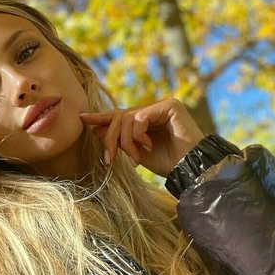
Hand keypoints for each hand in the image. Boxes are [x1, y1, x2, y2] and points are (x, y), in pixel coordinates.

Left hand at [80, 98, 204, 176]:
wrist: (191, 169)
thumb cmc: (168, 163)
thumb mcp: (136, 152)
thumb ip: (119, 139)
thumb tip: (95, 128)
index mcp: (146, 119)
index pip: (119, 115)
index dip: (101, 117)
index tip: (83, 119)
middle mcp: (153, 109)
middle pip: (119, 116)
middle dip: (110, 138)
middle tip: (108, 159)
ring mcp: (162, 105)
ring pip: (127, 118)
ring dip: (126, 142)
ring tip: (136, 159)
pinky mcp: (169, 106)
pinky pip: (140, 118)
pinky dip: (138, 135)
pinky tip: (147, 147)